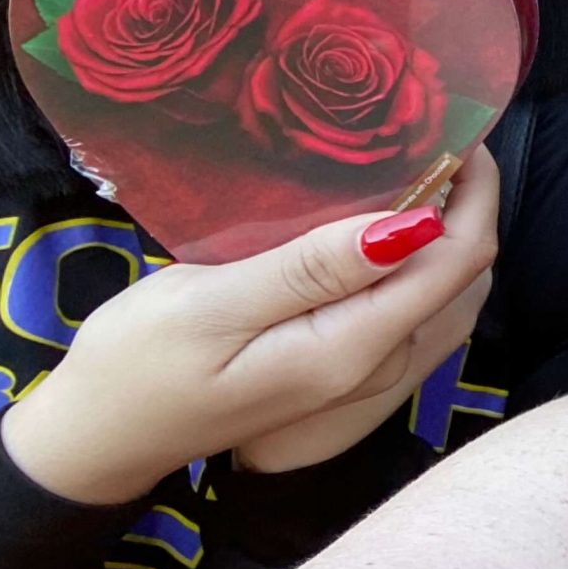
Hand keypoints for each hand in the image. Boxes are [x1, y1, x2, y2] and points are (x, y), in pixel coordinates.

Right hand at [0, 149, 500, 505]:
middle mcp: (376, 365)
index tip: (454, 129)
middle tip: (433, 130)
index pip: (456, 262)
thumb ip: (313, 269)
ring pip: (440, 288)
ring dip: (443, 224)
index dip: (472, 191)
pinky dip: (414, 254)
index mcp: (352, 348)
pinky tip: (380, 216)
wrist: (95, 439)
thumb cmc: (136, 366)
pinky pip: (405, 303)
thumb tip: (415, 224)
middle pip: (460, 273)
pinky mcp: (339, 365)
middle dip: (465, 200)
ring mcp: (362, 372)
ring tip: (415, 159)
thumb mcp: (213, 306)